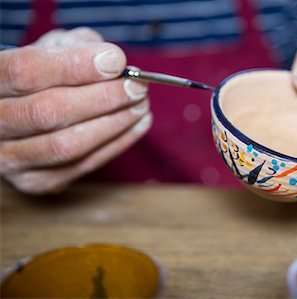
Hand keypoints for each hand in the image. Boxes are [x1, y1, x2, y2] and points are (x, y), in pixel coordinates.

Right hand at [0, 28, 151, 193]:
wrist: (22, 115)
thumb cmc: (42, 77)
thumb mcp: (50, 50)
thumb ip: (75, 47)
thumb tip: (112, 61)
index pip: (26, 71)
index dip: (75, 65)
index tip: (116, 60)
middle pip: (48, 112)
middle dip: (102, 98)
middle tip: (137, 87)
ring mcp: (11, 158)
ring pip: (67, 145)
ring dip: (114, 124)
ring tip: (141, 105)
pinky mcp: (37, 181)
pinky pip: (82, 166)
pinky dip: (117, 144)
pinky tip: (137, 124)